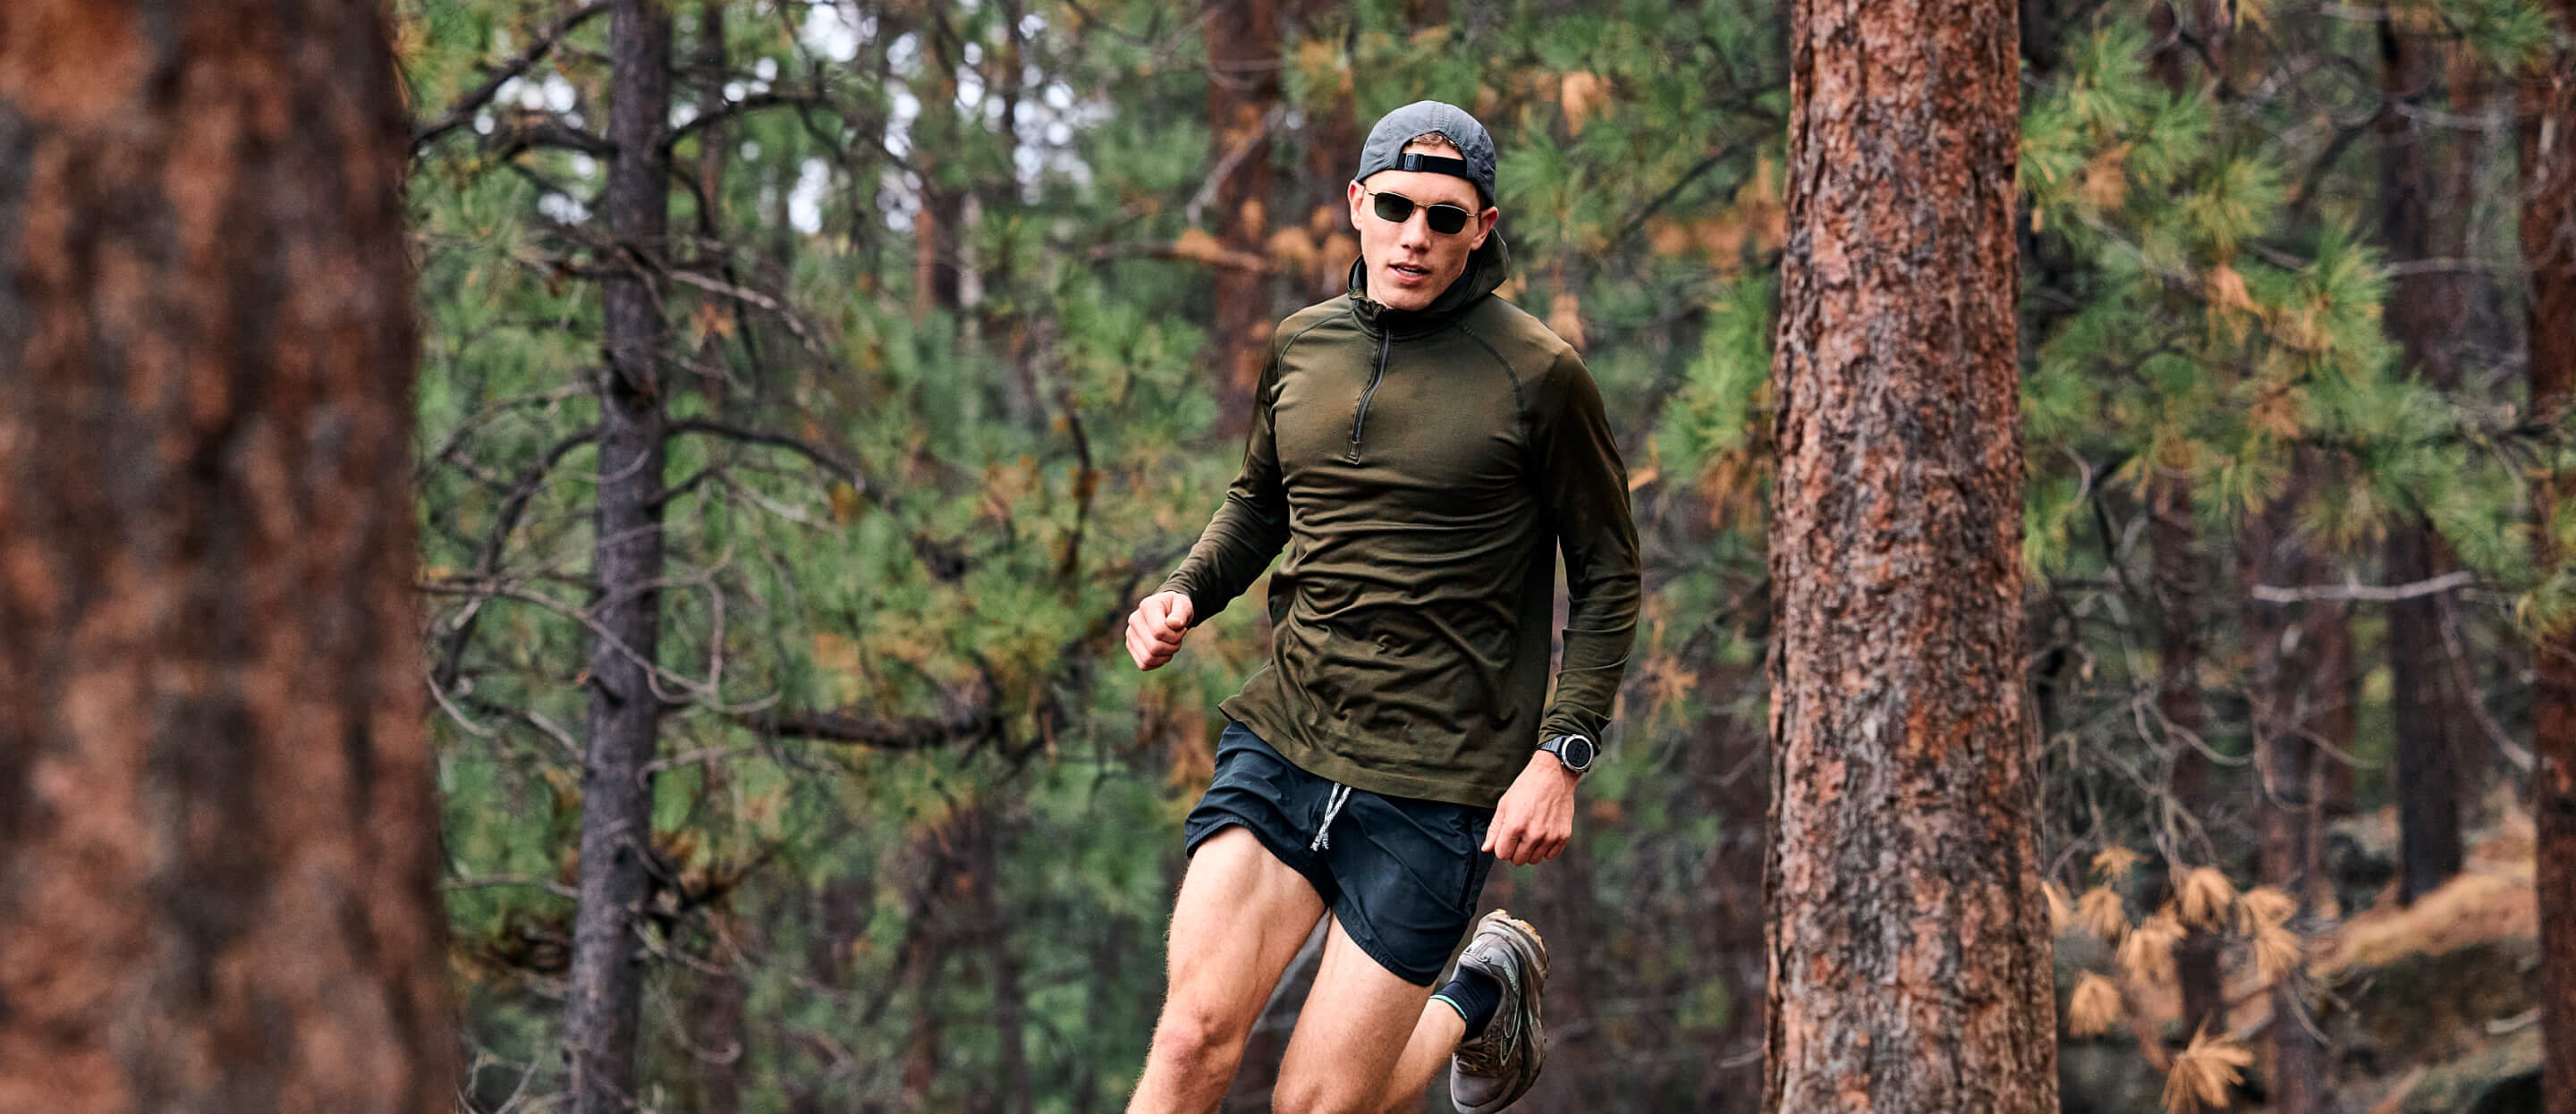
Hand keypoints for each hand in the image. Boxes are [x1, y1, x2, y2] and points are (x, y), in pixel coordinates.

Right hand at [1124, 591, 1194, 669]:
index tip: (1183, 629)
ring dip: (1166, 656)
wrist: (1169, 612)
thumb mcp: (1184, 606)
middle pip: (1154, 647)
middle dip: (1173, 647)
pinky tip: (1164, 653)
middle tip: (1179, 639)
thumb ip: (1181, 613)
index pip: (1159, 631)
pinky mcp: (1130, 646)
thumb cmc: (1177, 608)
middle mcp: (1134, 620)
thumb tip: (1173, 623)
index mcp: (1147, 606)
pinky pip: (1144, 664)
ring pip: (1148, 658)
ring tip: (1171, 646)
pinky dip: (1157, 663)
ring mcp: (1131, 634)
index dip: (1175, 636)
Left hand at [1482, 750, 1577, 865]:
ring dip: (1530, 850)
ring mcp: (1550, 836)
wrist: (1553, 775)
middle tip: (1518, 835)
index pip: (1502, 854)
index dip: (1501, 846)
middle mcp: (1533, 834)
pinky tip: (1543, 833)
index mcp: (1514, 826)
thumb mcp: (1504, 805)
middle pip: (1518, 860)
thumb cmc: (1525, 788)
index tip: (1506, 836)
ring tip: (1531, 832)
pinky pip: (1550, 855)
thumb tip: (1487, 849)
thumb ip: (1495, 829)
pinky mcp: (1563, 836)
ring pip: (1534, 860)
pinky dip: (1545, 849)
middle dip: (1514, 850)